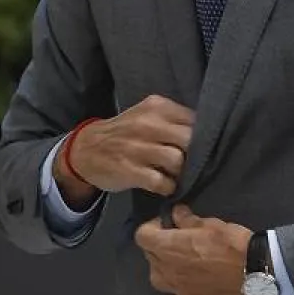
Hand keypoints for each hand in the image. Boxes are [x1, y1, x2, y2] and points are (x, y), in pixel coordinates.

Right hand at [53, 95, 193, 205]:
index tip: (204, 146)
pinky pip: (161, 182)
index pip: (194, 119)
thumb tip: (208, 135)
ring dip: (182, 173)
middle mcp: (147, 124)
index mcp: (156, 107)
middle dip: (196, 155)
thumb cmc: (124, 133)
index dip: (204, 136)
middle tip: (193, 164)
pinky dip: (168, 187)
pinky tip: (164, 185)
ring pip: (178, 161)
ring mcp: (137, 147)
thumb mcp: (146, 115)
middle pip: (190, 140)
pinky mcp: (129, 170)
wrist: (85, 149)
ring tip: (177, 175)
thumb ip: (173, 119)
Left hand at [130, 205, 251, 294]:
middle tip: (179, 240)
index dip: (152, 226)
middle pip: (150, 255)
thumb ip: (188, 219)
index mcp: (169, 246)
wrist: (256, 271)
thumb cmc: (232, 243)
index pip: (143, 235)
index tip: (168, 224)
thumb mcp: (210, 223)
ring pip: (156, 278)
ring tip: (174, 264)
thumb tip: (176, 214)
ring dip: (161, 269)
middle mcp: (167, 269)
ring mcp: (177, 290)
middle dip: (160, 245)